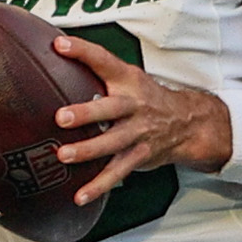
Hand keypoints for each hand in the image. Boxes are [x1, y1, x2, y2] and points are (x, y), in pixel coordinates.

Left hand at [49, 33, 229, 204]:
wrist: (186, 122)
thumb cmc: (145, 98)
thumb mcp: (127, 77)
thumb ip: (95, 69)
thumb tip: (54, 54)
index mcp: (128, 80)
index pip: (104, 61)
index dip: (82, 51)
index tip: (60, 45)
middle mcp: (134, 105)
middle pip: (111, 108)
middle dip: (87, 113)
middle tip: (61, 117)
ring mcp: (138, 133)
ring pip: (113, 143)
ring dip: (88, 151)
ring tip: (64, 156)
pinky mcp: (138, 156)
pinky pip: (117, 172)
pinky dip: (98, 186)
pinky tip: (80, 196)